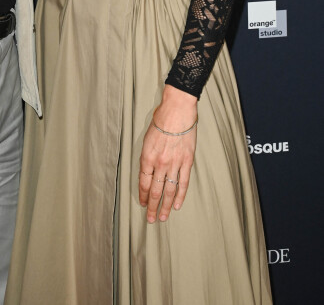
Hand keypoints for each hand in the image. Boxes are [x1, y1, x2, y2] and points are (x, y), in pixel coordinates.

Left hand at [138, 85, 197, 222]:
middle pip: (155, 191)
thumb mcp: (147, 137)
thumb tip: (148, 170)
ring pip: (169, 190)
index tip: (143, 204)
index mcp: (147, 156)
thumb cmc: (161, 120)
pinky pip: (183, 183)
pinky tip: (177, 205)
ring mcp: (174, 163)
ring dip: (165, 206)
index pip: (143, 182)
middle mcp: (159, 163)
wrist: (177, 110)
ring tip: (163, 217)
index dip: (143, 195)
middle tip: (151, 219)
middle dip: (152, 207)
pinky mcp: (187, 162)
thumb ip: (147, 155)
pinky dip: (180, 196)